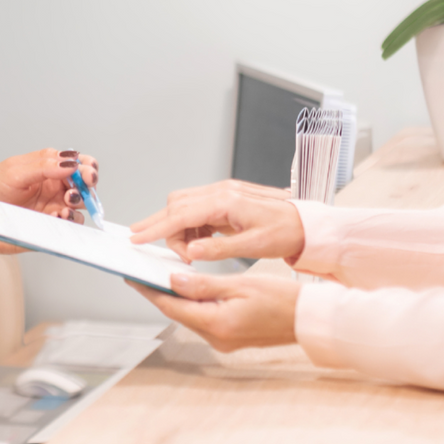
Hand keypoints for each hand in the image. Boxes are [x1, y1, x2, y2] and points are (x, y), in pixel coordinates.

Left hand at [0, 147, 99, 223]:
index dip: (86, 165)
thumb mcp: (15, 172)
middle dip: (88, 183)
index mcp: (46, 168)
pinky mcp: (50, 226)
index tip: (88, 171)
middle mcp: (53, 187)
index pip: (75, 163)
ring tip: (67, 201)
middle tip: (86, 184)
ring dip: (80, 201)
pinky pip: (70, 223)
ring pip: (80, 203)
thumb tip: (71, 162)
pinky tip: (61, 215)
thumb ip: (44, 165)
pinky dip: (71, 219)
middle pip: (83, 183)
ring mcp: (53, 206)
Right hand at [125, 180, 304, 263]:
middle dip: (162, 227)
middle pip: (176, 205)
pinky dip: (191, 227)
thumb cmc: (286, 232)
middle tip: (155, 247)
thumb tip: (190, 252)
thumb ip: (219, 249)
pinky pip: (197, 210)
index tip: (138, 238)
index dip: (156, 227)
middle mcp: (221, 192)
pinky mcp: (225, 199)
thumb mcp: (254, 247)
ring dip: (179, 230)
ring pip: (183, 207)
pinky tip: (199, 243)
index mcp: (226, 201)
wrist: (305, 224)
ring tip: (189, 252)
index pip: (181, 214)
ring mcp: (223, 193)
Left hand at [127, 270, 301, 351]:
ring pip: (189, 317)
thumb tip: (173, 280)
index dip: (149, 291)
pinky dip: (194, 305)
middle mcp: (216, 338)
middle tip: (145, 272)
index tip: (133, 277)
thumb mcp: (240, 284)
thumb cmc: (281, 300)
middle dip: (160, 293)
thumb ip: (204, 284)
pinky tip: (191, 290)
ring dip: (177, 299)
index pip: (172, 306)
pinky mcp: (229, 339)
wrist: (308, 320)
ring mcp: (223, 342)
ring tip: (165, 276)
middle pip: (178, 313)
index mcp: (217, 324)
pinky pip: (203, 320)